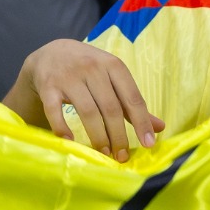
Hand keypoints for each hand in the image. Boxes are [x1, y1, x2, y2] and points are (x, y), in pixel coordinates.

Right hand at [3, 39, 164, 161]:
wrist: (51, 52)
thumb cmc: (89, 69)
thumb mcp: (113, 78)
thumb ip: (132, 103)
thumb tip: (160, 127)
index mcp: (113, 66)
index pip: (132, 97)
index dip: (142, 122)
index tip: (149, 144)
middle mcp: (92, 68)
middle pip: (111, 108)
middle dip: (119, 136)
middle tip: (121, 157)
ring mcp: (69, 76)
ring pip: (87, 111)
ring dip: (97, 137)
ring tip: (104, 153)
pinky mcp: (48, 86)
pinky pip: (55, 110)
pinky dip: (62, 128)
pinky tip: (70, 142)